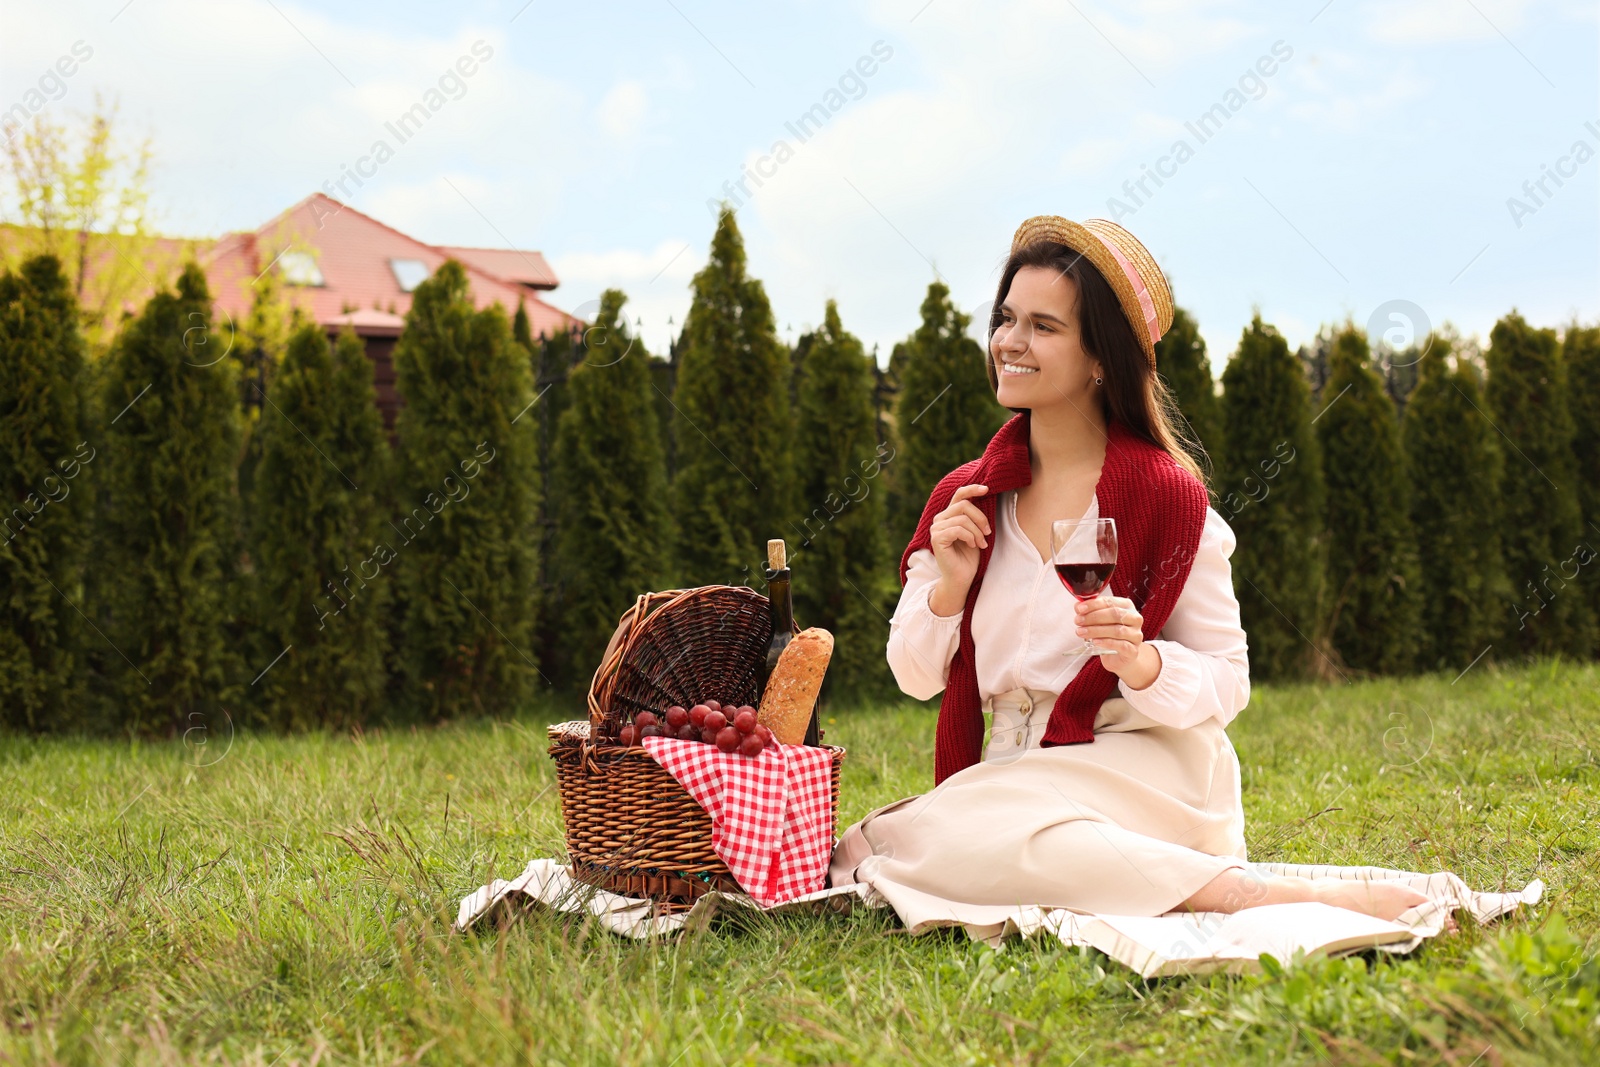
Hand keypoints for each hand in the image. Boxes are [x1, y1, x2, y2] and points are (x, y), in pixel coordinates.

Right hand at [927, 483, 989, 615]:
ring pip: (963, 518)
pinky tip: (973, 545)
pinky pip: (958, 529)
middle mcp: (940, 519)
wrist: (962, 577)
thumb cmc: (970, 556)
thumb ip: (975, 516)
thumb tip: (985, 494)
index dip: (972, 489)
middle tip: (987, 533)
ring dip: (977, 531)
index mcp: (948, 515)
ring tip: (981, 543)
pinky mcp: (936, 538)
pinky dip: (970, 537)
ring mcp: (936, 528)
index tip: (987, 489)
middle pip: (964, 505)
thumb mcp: (976, 531)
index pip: (959, 494)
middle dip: (981, 518)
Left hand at [1074, 594, 1155, 682]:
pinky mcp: (1133, 650)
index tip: (1079, 609)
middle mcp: (1134, 619)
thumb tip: (1078, 607)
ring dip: (1096, 631)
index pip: (1110, 602)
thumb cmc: (1109, 635)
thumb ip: (1089, 612)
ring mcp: (1136, 635)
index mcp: (1127, 606)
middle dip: (1093, 617)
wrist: (1117, 657)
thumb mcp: (1099, 621)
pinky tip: (1095, 642)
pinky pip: (1121, 645)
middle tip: (1078, 621)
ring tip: (1081, 632)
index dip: (1093, 604)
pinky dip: (1106, 642)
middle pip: (1115, 614)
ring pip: (1117, 630)